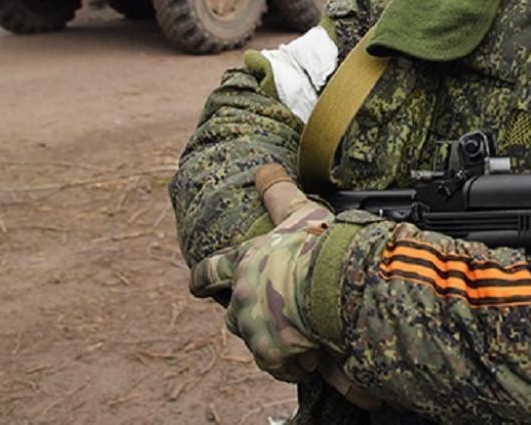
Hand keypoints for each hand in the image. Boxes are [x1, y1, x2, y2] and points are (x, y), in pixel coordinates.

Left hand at [190, 168, 330, 381]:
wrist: (335, 283)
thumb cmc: (317, 245)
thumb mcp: (297, 212)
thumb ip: (278, 192)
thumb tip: (265, 168)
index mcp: (243, 261)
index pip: (210, 270)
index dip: (203, 277)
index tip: (195, 285)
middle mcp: (241, 295)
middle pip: (235, 310)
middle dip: (251, 312)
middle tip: (275, 311)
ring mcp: (253, 327)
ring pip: (256, 338)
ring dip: (276, 336)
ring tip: (303, 334)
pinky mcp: (271, 353)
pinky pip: (277, 363)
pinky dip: (292, 360)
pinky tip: (311, 355)